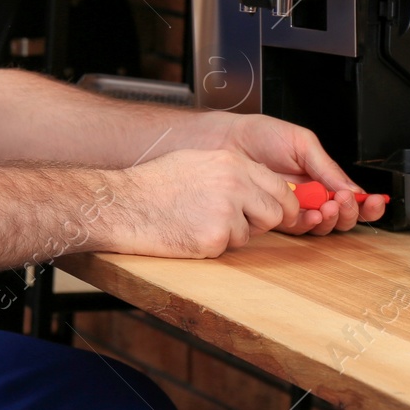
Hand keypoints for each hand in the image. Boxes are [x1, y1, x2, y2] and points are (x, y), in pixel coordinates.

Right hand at [110, 149, 299, 257]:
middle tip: (237, 223)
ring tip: (202, 222)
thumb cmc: (156, 184)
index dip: (283, 204)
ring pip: (252, 233)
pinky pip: (229, 248)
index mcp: (232, 162)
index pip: (278, 187)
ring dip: (234, 234)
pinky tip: (191, 232)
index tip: (281, 213)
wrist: (126, 205)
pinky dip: (214, 245)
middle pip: (276, 212)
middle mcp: (234, 183)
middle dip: (262, 222)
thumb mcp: (198, 162)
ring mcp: (226, 211)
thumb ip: (232, 171)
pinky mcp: (215, 238)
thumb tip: (259, 186)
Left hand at [222, 114, 385, 234]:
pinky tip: (312, 212)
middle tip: (345, 201)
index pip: (350, 196)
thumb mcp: (301, 143)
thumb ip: (327, 167)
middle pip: (340, 216)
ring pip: (321, 226)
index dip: (366, 204)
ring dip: (331, 218)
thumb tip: (353, 189)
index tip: (376, 200)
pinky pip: (297, 227)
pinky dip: (309, 222)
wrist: (225, 139)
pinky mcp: (274, 216)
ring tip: (330, 204)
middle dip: (350, 213)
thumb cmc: (259, 135)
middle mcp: (309, 196)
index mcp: (320, 177)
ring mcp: (292, 208)